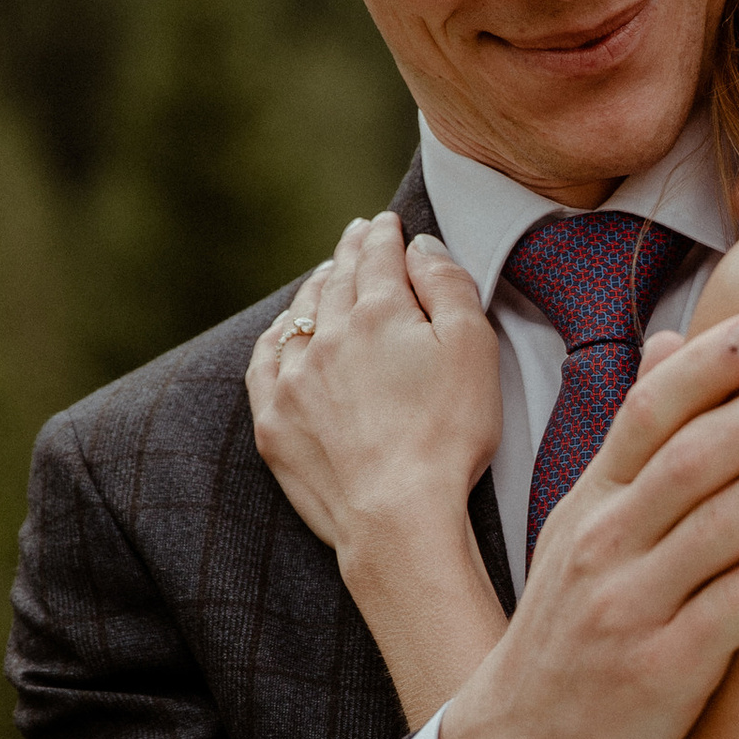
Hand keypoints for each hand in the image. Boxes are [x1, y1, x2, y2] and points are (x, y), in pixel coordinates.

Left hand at [246, 214, 507, 725]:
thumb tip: (419, 245)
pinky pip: (264, 363)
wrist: (397, 516)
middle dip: (350, 254)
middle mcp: (328, 336)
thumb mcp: (474, 348)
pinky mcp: (275, 423)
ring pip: (299, 316)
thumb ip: (448, 285)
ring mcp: (295, 380)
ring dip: (314, 290)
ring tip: (326, 276)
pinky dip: (275, 338)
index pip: (378, 257)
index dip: (385, 234)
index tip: (387, 223)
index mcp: (380, 312)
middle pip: (337, 280)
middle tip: (357, 236)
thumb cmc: (449, 434)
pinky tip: (282, 333)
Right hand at [439, 311, 738, 738]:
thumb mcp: (578, 528)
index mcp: (589, 505)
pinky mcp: (664, 670)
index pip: (646, 414)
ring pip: (718, 525)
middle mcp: (605, 547)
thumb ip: (632, 444)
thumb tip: (669, 346)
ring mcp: (631, 609)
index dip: (709, 366)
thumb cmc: (567, 636)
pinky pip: (733, 606)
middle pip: (693, 459)